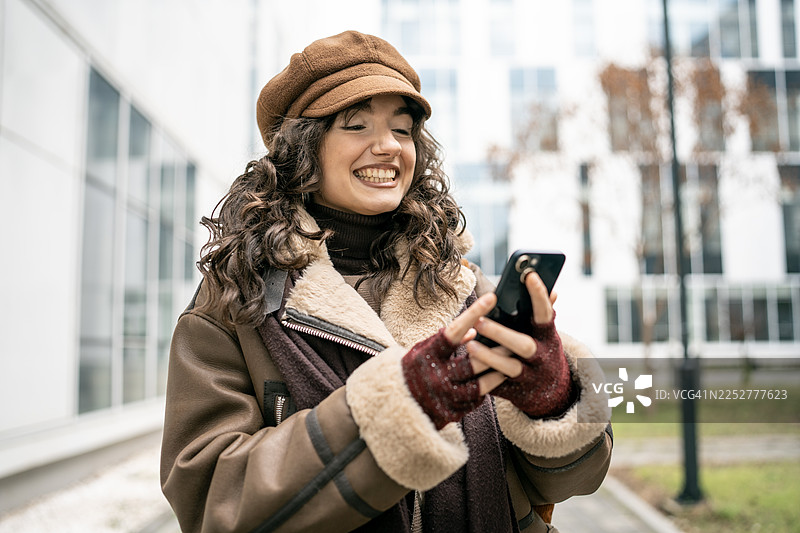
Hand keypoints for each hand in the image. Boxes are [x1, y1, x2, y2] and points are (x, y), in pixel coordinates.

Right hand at [402, 293, 506, 428]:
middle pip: (473, 362)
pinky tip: (494, 383)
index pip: (453, 331)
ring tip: (512, 364)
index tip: (491, 298)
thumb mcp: (424, 350)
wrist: (395, 406)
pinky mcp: (450, 414)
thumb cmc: (413, 370)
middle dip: (497, 351)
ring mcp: (443, 397)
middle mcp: (435, 376)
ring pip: (480, 386)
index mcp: (427, 355)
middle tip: (516, 341)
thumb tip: (475, 330)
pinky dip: (484, 392)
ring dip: (498, 374)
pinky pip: (474, 402)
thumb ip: (448, 340)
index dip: (473, 314)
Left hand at [467, 273, 573, 418]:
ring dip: (490, 357)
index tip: (529, 275)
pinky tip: (467, 369)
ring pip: (510, 368)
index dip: (540, 295)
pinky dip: (484, 377)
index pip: (545, 313)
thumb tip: (553, 289)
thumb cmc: (541, 350)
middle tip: (479, 321)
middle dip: (502, 334)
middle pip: (524, 345)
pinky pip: (498, 385)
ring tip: (470, 346)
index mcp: (548, 336)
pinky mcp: (516, 392)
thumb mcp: (545, 333)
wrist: (552, 394)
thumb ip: (544, 313)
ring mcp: (530, 376)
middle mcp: (542, 357)